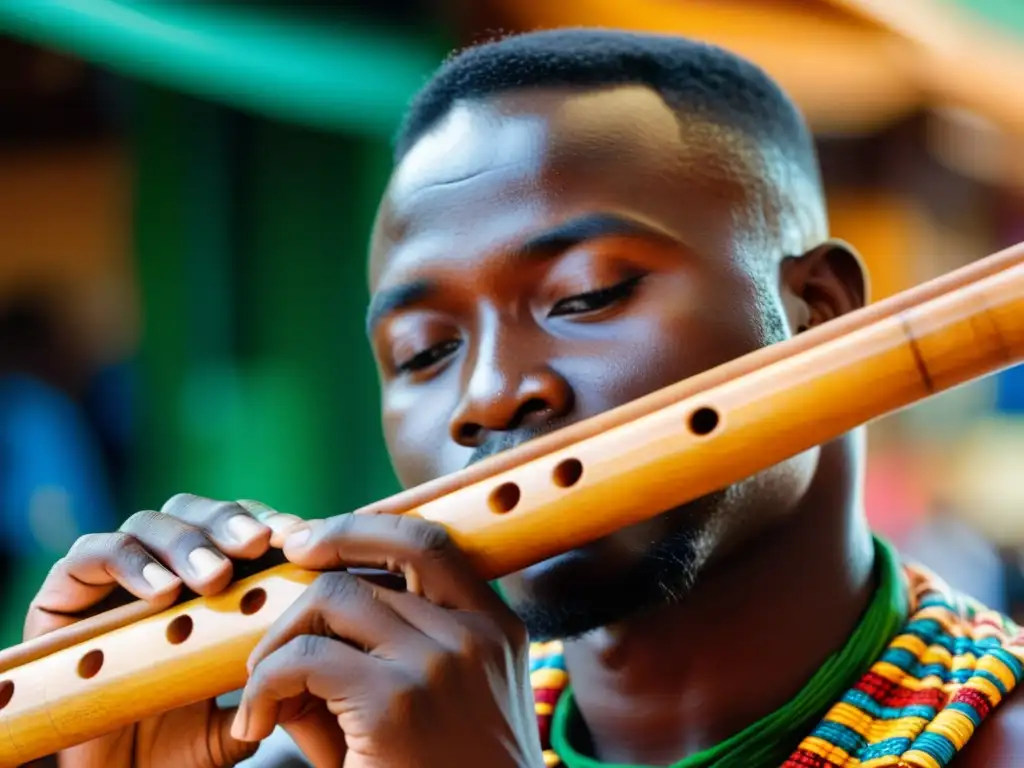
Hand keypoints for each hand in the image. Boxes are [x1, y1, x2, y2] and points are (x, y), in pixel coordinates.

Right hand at [24, 494, 308, 767]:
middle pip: (196, 512)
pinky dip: (127, 562)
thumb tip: (309, 645)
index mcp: (208, 580)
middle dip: (230, 523)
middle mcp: (160, 566)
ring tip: (214, 577)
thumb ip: (271, 677)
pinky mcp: (63, 593)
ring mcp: (111, 576)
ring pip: (150, 523)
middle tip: (258, 545)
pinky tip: (161, 591)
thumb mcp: (240, 709)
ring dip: (187, 543)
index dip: (270, 523)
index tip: (297, 539)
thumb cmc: (179, 741)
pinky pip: (91, 554)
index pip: (240, 528)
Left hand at [232, 510, 542, 767]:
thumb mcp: (435, 708)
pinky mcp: (394, 704)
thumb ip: (380, 656)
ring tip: (261, 689)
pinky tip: (254, 723)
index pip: (428, 542)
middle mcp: (474, 635)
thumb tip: (297, 629)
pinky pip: (304, 658)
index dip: (360, 529)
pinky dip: (263, 683)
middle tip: (266, 638)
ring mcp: (438, 664)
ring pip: (331, 598)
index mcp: (495, 628)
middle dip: (302, 590)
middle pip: (366, 568)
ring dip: (278, 640)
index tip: (309, 543)